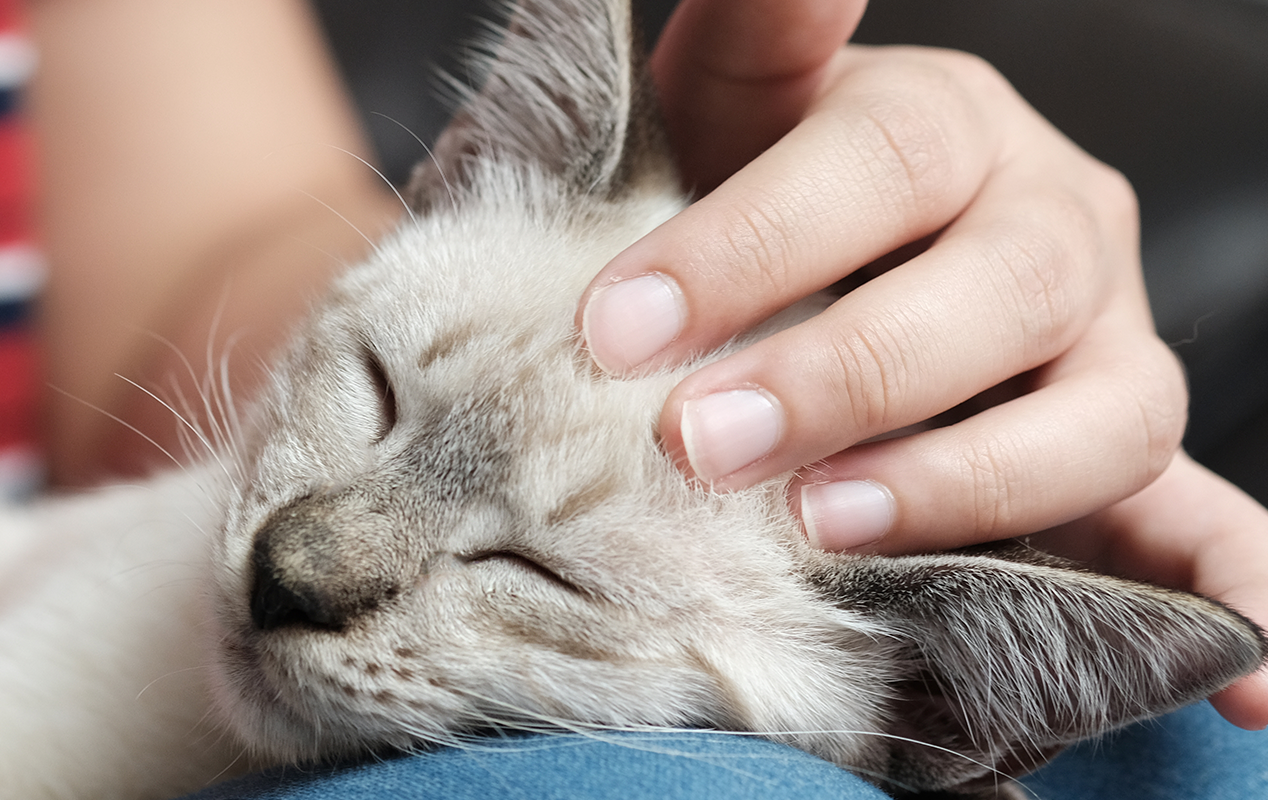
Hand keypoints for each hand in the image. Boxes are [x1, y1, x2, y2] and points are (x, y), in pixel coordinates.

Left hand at [576, 0, 1267, 726]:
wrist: (807, 268)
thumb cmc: (733, 194)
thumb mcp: (722, 107)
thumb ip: (760, 33)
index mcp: (937, 126)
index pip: (872, 164)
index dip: (748, 243)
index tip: (613, 323)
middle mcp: (1045, 221)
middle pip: (994, 286)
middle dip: (840, 374)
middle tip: (696, 442)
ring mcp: (1104, 346)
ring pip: (1099, 412)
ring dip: (969, 481)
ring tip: (826, 528)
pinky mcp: (1127, 459)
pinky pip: (1204, 526)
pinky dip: (1235, 592)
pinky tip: (1258, 686)